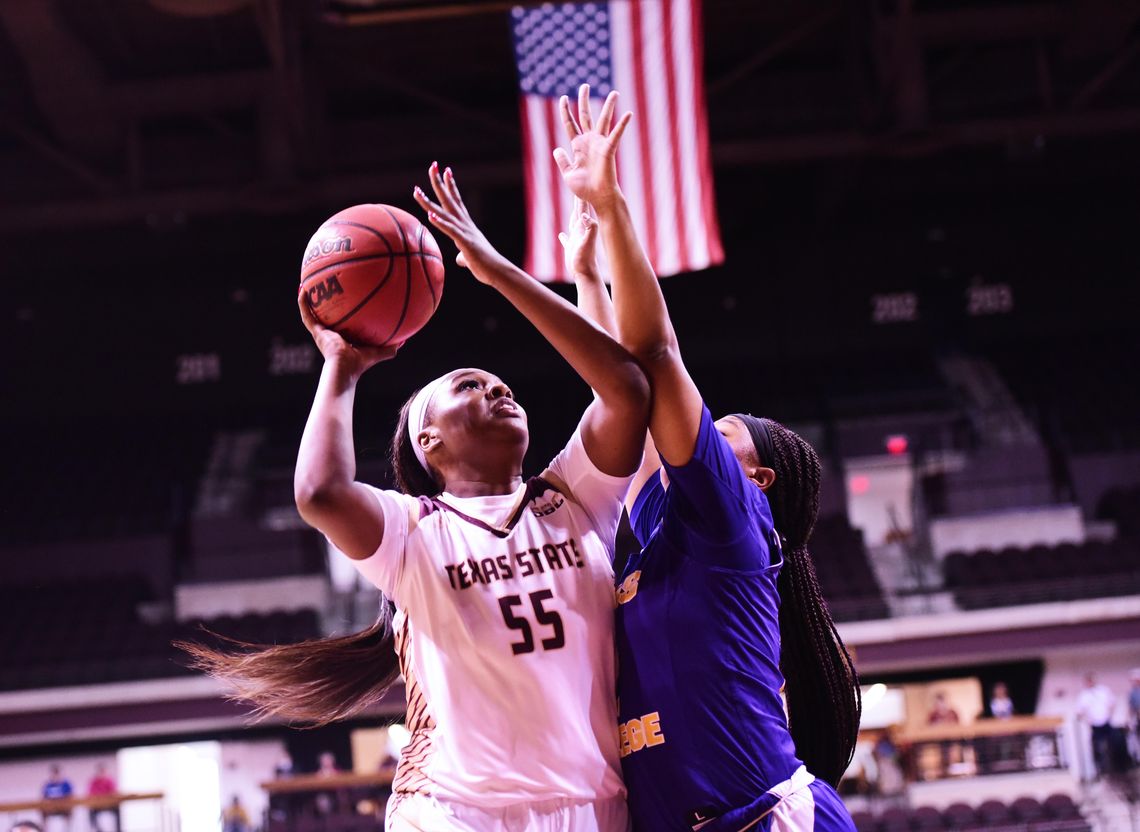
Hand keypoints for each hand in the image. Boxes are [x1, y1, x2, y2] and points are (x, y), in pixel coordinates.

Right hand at [298, 289, 397, 375]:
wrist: (346, 368)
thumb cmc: (361, 363)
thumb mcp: (379, 351)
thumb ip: (392, 347)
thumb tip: (407, 340)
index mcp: (343, 338)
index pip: (343, 323)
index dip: (343, 313)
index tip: (345, 300)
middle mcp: (330, 334)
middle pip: (327, 315)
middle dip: (326, 302)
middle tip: (326, 286)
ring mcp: (321, 333)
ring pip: (312, 313)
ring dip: (309, 300)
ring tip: (307, 284)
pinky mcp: (316, 331)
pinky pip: (306, 314)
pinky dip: (303, 303)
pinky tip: (302, 289)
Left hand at [413, 162, 505, 283]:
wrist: (498, 272)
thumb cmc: (485, 266)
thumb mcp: (470, 258)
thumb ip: (463, 256)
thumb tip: (460, 259)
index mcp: (465, 226)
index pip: (456, 201)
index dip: (450, 186)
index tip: (445, 171)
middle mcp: (465, 224)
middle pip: (449, 199)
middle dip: (439, 182)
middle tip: (433, 165)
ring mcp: (465, 231)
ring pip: (444, 212)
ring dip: (429, 201)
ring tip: (416, 190)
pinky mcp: (465, 242)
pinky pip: (450, 230)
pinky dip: (440, 222)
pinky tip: (430, 215)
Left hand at [553, 84, 631, 208]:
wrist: (598, 198)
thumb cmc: (584, 189)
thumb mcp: (568, 174)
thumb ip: (562, 160)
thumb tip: (557, 148)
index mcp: (578, 145)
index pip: (570, 123)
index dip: (566, 110)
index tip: (563, 98)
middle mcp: (589, 141)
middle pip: (586, 116)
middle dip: (584, 100)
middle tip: (585, 85)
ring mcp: (600, 144)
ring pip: (604, 120)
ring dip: (609, 106)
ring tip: (614, 93)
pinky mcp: (609, 149)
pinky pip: (616, 135)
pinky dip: (622, 125)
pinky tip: (628, 114)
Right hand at [558, 197, 599, 279]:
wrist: (585, 274)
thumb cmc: (585, 260)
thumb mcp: (587, 242)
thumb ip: (590, 229)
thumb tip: (586, 216)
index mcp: (582, 227)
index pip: (581, 208)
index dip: (580, 197)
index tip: (581, 184)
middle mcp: (580, 231)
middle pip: (577, 212)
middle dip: (577, 201)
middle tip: (577, 189)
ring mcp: (576, 240)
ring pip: (573, 223)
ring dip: (572, 214)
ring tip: (573, 208)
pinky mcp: (571, 249)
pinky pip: (566, 240)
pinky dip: (564, 236)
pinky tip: (562, 235)